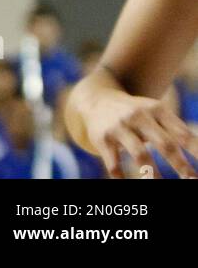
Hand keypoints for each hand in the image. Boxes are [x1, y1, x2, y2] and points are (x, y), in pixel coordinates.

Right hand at [80, 86, 196, 178]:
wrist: (98, 99)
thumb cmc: (139, 115)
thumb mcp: (158, 114)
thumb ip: (179, 133)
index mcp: (158, 110)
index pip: (183, 135)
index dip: (196, 152)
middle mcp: (139, 116)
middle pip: (165, 144)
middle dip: (181, 166)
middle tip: (192, 181)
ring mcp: (120, 127)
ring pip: (140, 154)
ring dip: (153, 175)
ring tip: (161, 187)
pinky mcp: (102, 138)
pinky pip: (114, 163)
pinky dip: (122, 178)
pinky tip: (127, 185)